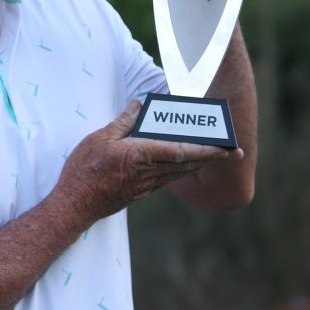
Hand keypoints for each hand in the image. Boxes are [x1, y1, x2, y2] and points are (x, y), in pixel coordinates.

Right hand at [53, 100, 241, 223]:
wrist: (75, 205)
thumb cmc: (85, 171)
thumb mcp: (100, 138)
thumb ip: (123, 122)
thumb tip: (138, 105)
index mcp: (142, 156)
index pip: (182, 151)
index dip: (208, 150)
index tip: (227, 148)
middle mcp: (150, 173)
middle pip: (188, 164)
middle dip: (213, 158)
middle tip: (233, 152)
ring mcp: (146, 186)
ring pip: (180, 173)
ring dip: (199, 163)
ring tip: (215, 155)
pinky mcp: (141, 192)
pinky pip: (168, 179)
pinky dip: (181, 169)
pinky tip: (183, 164)